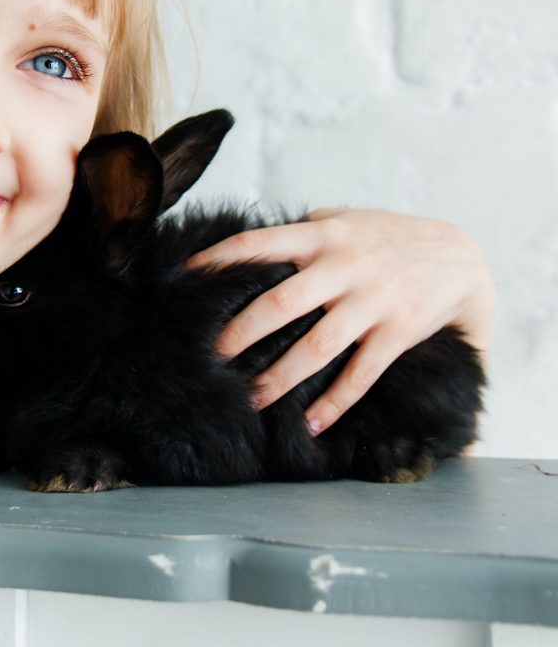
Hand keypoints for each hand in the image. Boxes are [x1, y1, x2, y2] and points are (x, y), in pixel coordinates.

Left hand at [186, 209, 494, 433]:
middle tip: (211, 357)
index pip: (260, 243)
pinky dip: (337, 402)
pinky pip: (362, 373)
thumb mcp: (344, 222)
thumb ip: (300, 233)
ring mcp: (373, 301)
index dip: (219, 260)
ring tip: (250, 400)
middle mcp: (345, 266)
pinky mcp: (398, 333)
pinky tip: (312, 424)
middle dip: (242, 331)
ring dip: (281, 377)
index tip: (185, 280)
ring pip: (319, 345)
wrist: (461, 258)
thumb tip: (244, 248)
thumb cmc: (386, 238)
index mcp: (323, 236)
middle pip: (282, 302)